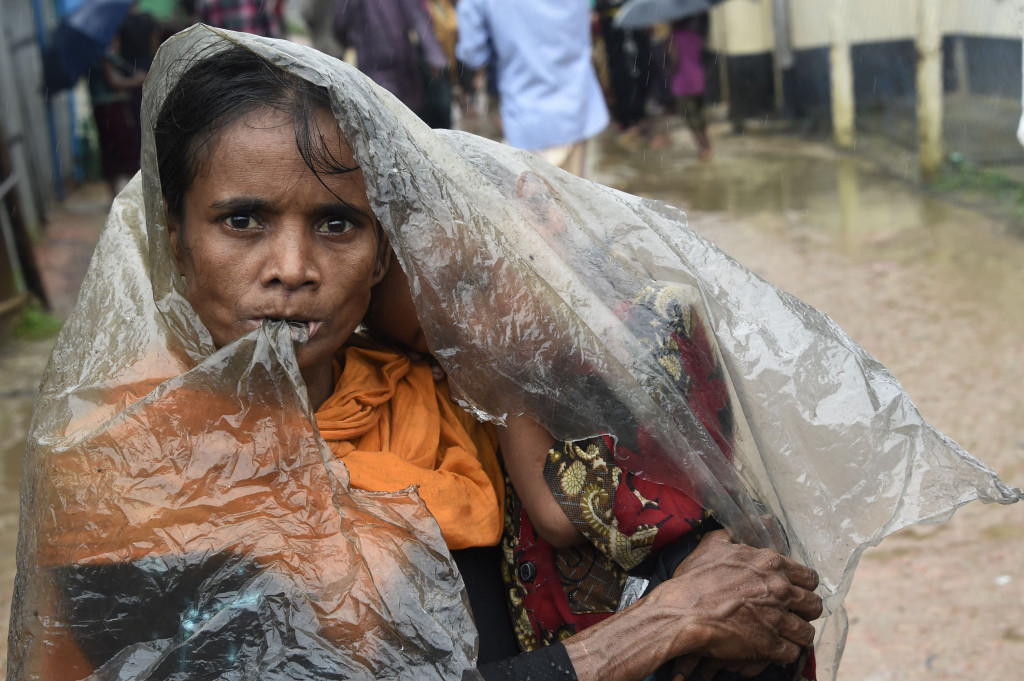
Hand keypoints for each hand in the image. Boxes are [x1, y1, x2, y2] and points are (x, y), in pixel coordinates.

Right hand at [563, 530, 819, 680]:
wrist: (681, 612)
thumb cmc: (694, 580)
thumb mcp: (712, 545)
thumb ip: (732, 536)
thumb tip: (741, 529)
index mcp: (771, 563)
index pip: (809, 577)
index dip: (803, 586)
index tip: (795, 592)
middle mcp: (780, 589)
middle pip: (814, 605)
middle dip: (805, 611)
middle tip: (793, 614)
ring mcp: (777, 618)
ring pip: (807, 632)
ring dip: (797, 634)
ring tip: (786, 636)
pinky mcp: (770, 645)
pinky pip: (792, 652)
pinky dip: (784, 653)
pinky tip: (774, 649)